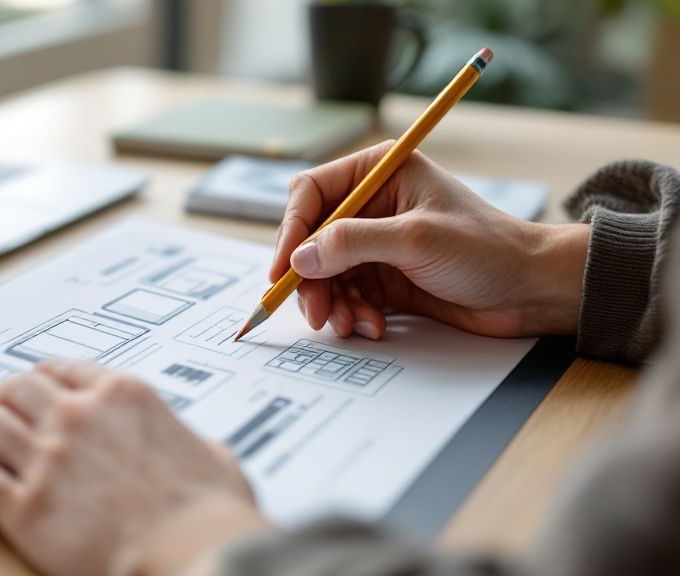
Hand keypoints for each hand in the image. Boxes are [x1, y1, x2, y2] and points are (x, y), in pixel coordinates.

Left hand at [0, 362, 260, 575]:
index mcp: (123, 397)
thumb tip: (198, 450)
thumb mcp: (214, 458)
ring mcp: (49, 459)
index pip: (64, 369)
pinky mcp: (25, 507)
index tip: (35, 390)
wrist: (192, 555)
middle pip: (18, 389)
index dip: (42, 380)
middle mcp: (79, 417)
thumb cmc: (210, 514)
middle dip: (3, 401)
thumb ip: (192, 442)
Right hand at [273, 141, 589, 338]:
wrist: (531, 290)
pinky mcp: (385, 277)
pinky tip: (373, 325)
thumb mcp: (415, 239)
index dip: (291, 231)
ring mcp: (378, 243)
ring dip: (331, 302)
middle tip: (316, 312)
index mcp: (379, 172)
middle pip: (312, 239)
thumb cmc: (486, 249)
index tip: (283, 270)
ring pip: (325, 273)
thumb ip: (352, 243)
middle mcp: (372, 204)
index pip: (311, 193)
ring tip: (350, 325)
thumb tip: (300, 258)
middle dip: (310, 278)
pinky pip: (348, 295)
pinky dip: (352, 313)